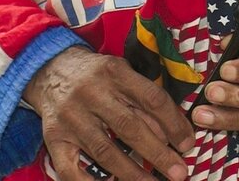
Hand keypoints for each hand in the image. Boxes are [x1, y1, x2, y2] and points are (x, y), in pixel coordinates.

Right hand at [24, 46, 193, 180]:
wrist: (49, 68)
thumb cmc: (96, 75)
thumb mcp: (122, 74)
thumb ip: (145, 100)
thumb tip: (173, 134)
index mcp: (114, 72)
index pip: (151, 99)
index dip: (174, 123)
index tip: (188, 145)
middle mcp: (91, 93)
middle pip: (130, 127)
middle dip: (158, 154)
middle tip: (180, 173)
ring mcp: (70, 117)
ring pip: (105, 151)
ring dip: (133, 174)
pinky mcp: (53, 137)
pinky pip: (71, 169)